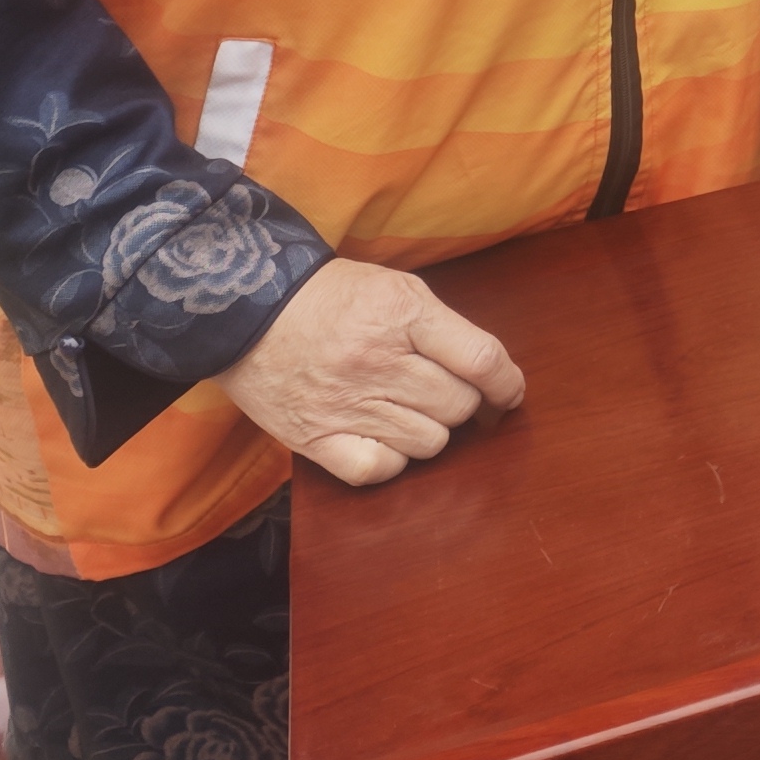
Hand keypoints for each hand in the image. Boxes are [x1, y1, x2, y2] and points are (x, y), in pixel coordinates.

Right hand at [221, 258, 524, 488]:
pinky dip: (393, 460)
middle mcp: (376, 362)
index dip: (507, 382)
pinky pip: (380, 470)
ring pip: (429, 441)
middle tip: (442, 391)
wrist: (248, 313)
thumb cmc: (331, 298)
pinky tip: (386, 439)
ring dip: (432, 430)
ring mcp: (344, 404)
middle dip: (464, 402)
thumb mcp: (396, 289)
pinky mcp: (315, 439)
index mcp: (402, 315)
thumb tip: (490, 372)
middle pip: (458, 405)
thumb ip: (444, 327)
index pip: (480, 359)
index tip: (511, 393)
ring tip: (410, 409)